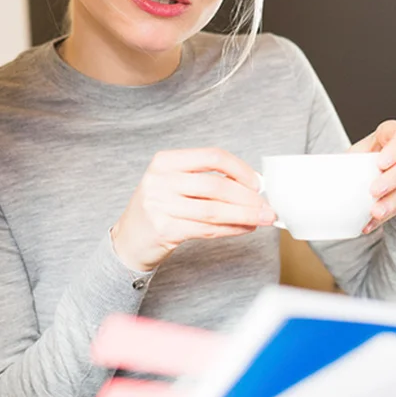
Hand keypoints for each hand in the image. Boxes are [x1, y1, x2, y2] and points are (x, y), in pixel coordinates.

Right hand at [111, 148, 275, 271]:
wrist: (128, 240)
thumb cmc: (159, 208)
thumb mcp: (174, 184)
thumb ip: (206, 180)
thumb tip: (251, 186)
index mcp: (165, 161)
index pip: (211, 157)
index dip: (239, 169)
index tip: (257, 182)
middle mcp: (160, 180)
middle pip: (215, 186)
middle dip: (247, 198)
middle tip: (267, 206)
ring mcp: (160, 205)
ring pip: (214, 210)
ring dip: (244, 215)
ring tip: (263, 218)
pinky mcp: (164, 230)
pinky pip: (207, 229)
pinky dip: (231, 229)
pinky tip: (245, 228)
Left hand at [348, 120, 395, 233]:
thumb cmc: (380, 150)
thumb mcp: (368, 146)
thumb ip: (353, 157)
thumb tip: (324, 173)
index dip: (394, 151)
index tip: (380, 164)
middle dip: (392, 180)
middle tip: (374, 191)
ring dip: (392, 202)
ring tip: (374, 212)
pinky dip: (389, 214)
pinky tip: (372, 222)